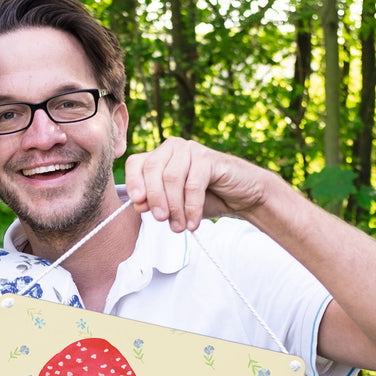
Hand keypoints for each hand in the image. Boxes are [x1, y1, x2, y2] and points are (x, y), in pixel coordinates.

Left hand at [124, 137, 267, 231]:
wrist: (242, 197)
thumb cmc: (205, 199)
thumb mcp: (174, 205)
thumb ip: (155, 203)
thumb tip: (138, 204)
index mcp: (159, 156)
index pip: (136, 163)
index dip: (133, 182)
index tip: (137, 204)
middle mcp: (172, 148)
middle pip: (152, 170)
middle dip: (154, 198)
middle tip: (161, 220)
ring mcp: (191, 150)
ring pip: (171, 178)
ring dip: (174, 207)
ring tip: (179, 227)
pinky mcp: (208, 158)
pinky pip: (192, 185)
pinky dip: (191, 208)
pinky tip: (193, 223)